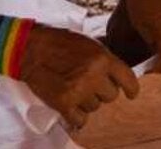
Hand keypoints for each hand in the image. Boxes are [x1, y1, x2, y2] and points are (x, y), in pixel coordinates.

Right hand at [18, 26, 138, 129]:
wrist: (29, 48)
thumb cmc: (58, 41)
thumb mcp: (88, 42)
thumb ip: (104, 58)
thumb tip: (117, 73)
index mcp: (103, 58)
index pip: (128, 79)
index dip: (131, 89)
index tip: (131, 94)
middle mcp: (94, 76)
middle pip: (111, 96)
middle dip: (102, 91)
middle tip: (87, 83)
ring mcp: (80, 91)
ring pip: (95, 107)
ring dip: (87, 101)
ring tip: (73, 87)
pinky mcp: (64, 103)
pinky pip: (80, 119)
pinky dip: (75, 115)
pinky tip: (70, 106)